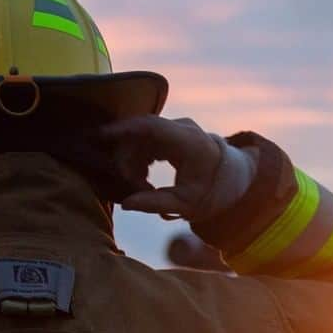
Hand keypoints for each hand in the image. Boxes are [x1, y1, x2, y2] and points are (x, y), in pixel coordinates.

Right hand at [98, 116, 222, 219]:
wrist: (229, 181)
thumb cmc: (210, 194)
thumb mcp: (187, 206)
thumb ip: (156, 204)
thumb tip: (126, 204)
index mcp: (190, 142)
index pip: (151, 126)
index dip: (125, 128)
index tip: (102, 136)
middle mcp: (182, 128)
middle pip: (141, 133)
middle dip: (127, 157)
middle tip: (132, 186)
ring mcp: (175, 128)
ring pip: (140, 137)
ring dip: (133, 160)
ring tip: (142, 186)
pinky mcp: (169, 133)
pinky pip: (145, 140)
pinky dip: (138, 157)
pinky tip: (143, 178)